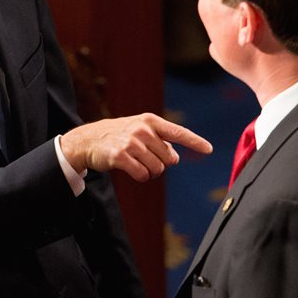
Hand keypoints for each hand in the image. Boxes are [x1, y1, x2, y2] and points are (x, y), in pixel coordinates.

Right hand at [61, 114, 211, 181]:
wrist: (88, 139)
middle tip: (145, 158)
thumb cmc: (118, 136)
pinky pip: (143, 174)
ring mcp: (131, 142)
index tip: (209, 149)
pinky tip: (130, 169)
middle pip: (168, 158)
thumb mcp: (140, 131)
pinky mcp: (120, 156)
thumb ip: (160, 141)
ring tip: (136, 163)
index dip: (195, 142)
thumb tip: (175, 157)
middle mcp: (142, 129)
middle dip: (160, 163)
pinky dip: (140, 176)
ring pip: (157, 169)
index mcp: (150, 121)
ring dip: (149, 171)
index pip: (178, 132)